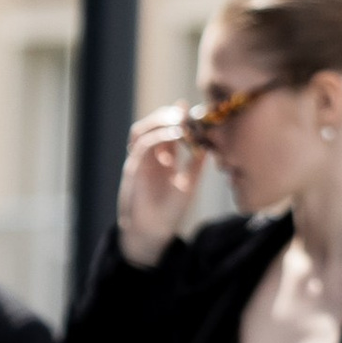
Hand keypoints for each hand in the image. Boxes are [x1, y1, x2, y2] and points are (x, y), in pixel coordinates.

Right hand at [118, 106, 200, 267]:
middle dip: (168, 114)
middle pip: (151, 124)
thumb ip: (195, 163)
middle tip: (186, 112)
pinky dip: (159, 136)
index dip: (178, 117)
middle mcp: (147, 156)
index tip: (195, 111)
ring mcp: (138, 160)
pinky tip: (176, 135)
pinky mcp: (133, 168)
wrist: (153, 231)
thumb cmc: (170, 210)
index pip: (166, 128)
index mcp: (161, 157)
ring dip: (160, 120)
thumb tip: (207, 142)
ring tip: (181, 121)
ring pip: (142, 129)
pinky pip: (142, 145)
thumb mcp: (189, 182)